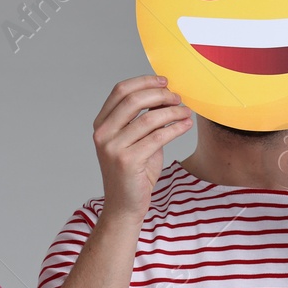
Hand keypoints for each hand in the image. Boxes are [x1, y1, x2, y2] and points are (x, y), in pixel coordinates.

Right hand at [93, 75, 192, 218]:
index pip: (120, 91)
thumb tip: (165, 96)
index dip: (144, 82)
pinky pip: (158, 137)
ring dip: (172, 112)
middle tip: (177, 97)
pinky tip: (185, 125)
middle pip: (133, 100)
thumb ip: (145, 119)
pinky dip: (175, 128)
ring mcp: (113, 148)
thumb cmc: (133, 173)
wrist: (124, 206)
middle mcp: (103, 134)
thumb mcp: (136, 141)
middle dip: (160, 94)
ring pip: (149, 119)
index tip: (164, 81)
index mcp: (101, 124)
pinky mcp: (128, 161)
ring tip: (186, 112)